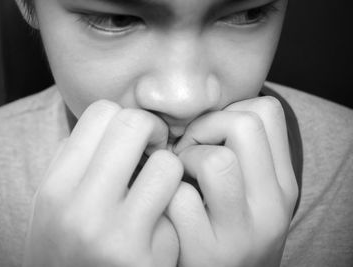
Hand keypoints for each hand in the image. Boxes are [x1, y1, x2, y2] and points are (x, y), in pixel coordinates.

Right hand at [22, 100, 182, 266]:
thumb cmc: (65, 250)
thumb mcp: (54, 204)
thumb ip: (77, 161)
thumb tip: (118, 121)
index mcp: (55, 188)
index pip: (101, 113)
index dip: (125, 117)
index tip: (134, 138)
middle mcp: (81, 209)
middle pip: (135, 125)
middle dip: (154, 131)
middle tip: (157, 149)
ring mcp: (117, 237)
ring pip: (168, 165)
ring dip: (170, 173)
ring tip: (159, 191)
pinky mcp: (148, 262)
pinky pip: (177, 210)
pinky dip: (173, 213)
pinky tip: (160, 227)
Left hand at [167, 96, 297, 266]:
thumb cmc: (226, 229)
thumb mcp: (249, 195)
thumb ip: (238, 155)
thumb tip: (203, 114)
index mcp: (281, 186)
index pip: (267, 111)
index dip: (228, 112)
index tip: (209, 136)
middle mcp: (270, 208)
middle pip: (244, 124)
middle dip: (204, 127)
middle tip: (187, 151)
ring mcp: (240, 234)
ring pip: (215, 160)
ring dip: (185, 160)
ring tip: (179, 178)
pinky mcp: (205, 253)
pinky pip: (179, 198)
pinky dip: (166, 194)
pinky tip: (167, 206)